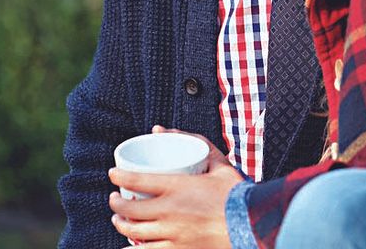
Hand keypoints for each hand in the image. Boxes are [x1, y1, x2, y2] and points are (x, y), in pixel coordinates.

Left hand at [109, 127, 241, 248]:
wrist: (252, 225)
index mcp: (178, 187)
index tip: (112, 174)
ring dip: (121, 225)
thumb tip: (162, 129)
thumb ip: (197, 144)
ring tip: (119, 220)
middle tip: (114, 199)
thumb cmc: (236, 194)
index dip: (118, 177)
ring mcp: (173, 234)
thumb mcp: (219, 165)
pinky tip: (128, 247)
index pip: (136, 181)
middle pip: (129, 210)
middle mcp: (170, 212)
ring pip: (134, 233)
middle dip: (115, 204)